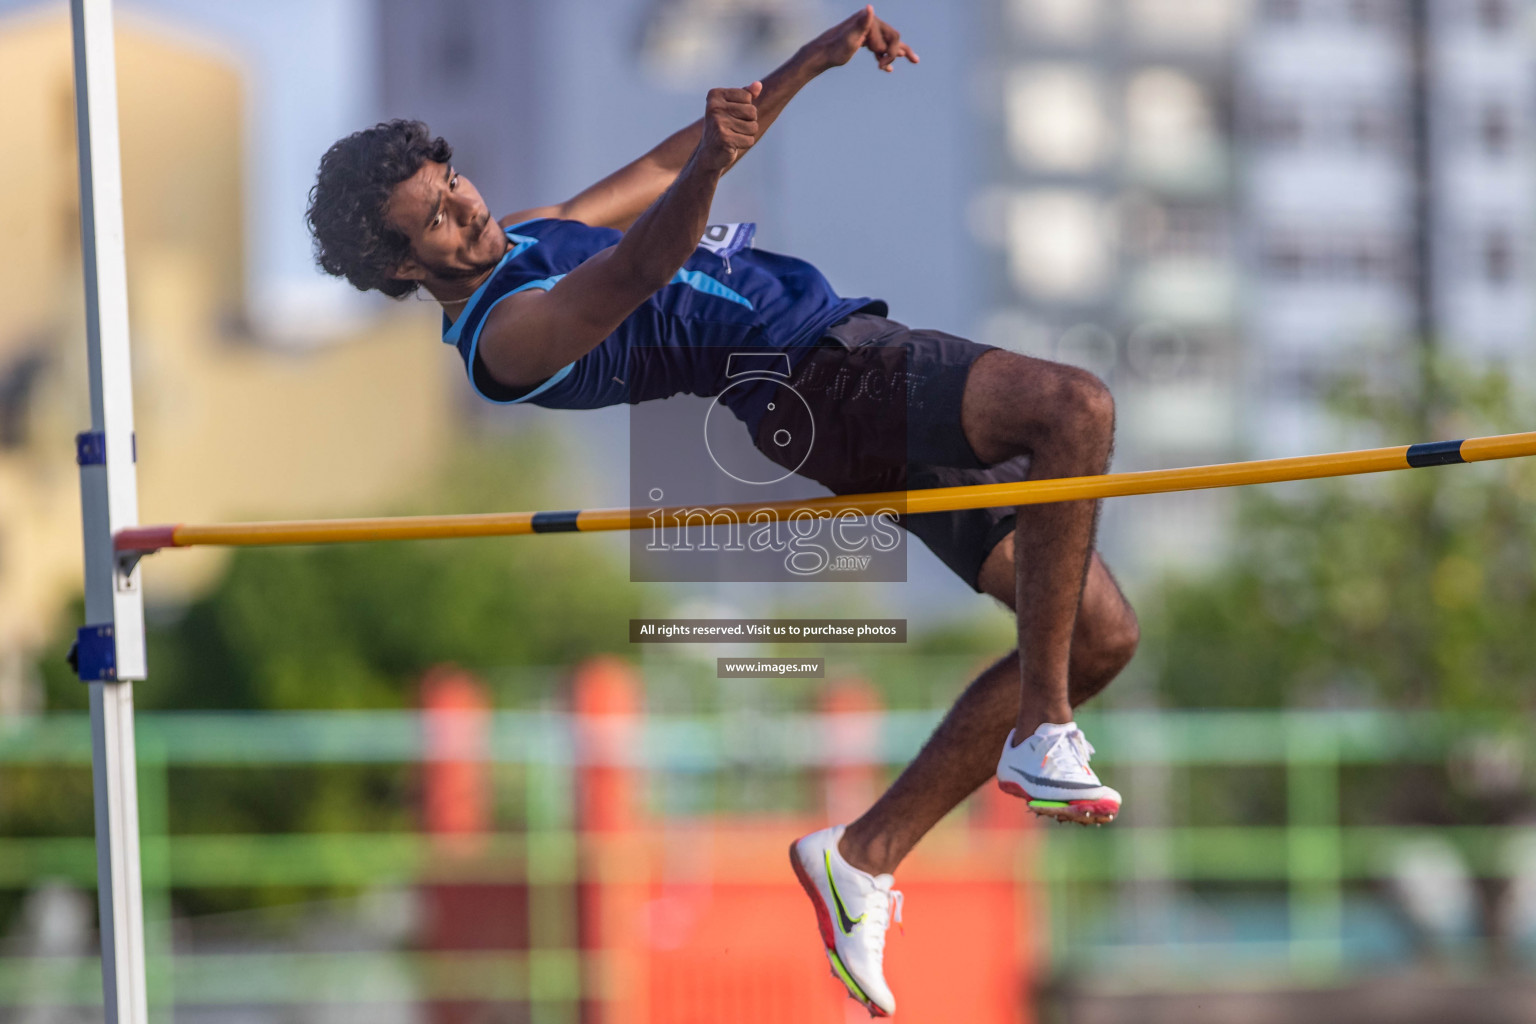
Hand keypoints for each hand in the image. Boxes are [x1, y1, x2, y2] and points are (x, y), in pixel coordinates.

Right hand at [695, 81, 762, 173]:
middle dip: (749, 122)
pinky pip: (750, 140)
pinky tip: (733, 145)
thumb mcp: (732, 107)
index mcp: (715, 95)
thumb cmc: (723, 127)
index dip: (745, 108)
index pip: (747, 96)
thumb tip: (758, 85)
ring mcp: (718, 123)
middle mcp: (714, 107)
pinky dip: (745, 144)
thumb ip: (746, 94)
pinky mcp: (724, 139)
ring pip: (753, 126)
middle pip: (752, 111)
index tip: (731, 115)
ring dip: (747, 134)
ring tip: (733, 135)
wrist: (709, 153)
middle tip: (733, 128)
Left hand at [801, 5, 918, 73]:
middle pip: (893, 37)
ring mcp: (866, 33)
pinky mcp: (862, 41)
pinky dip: (885, 56)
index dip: (890, 53)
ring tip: (914, 60)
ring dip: (898, 52)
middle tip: (916, 61)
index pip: (892, 37)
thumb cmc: (835, 49)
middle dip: (901, 50)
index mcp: (870, 22)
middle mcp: (870, 24)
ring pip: (887, 42)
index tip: (881, 66)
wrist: (821, 54)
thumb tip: (869, 8)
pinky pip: (878, 48)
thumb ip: (861, 23)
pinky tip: (886, 68)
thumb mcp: (849, 38)